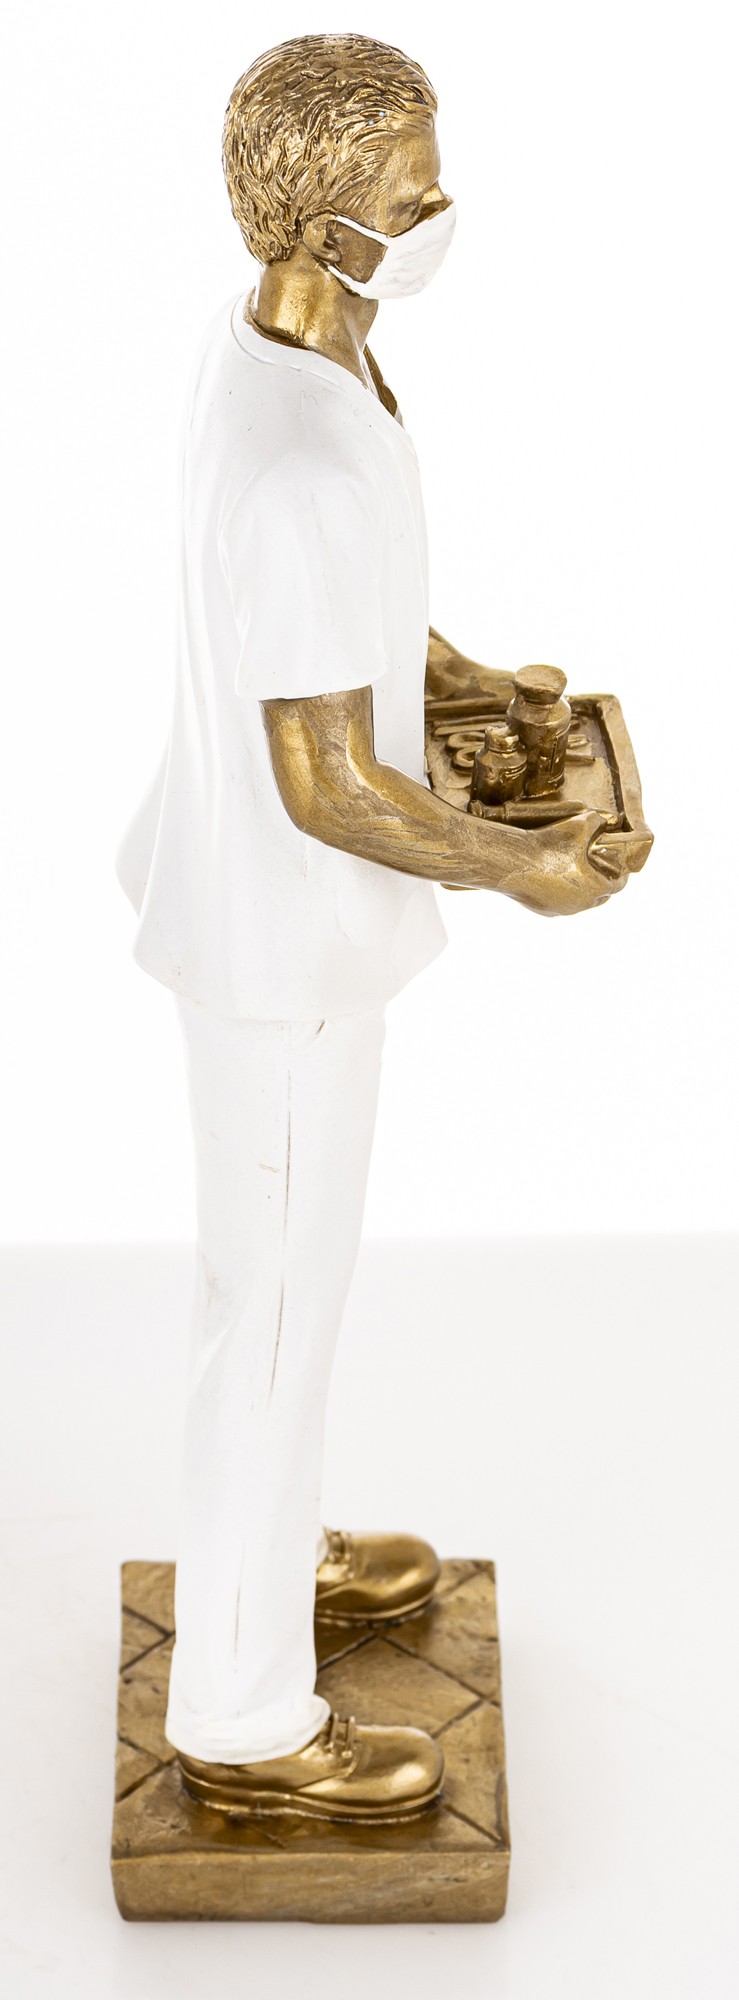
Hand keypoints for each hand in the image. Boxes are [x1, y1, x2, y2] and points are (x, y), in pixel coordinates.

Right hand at [498, 810, 628, 915]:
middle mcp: (581, 904)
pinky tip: (556, 881)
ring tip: (578, 875)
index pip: (618, 885)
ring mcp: (562, 910)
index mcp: (595, 887)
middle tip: (599, 871)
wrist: (513, 860)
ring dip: (582, 891)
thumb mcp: (579, 824)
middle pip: (601, 898)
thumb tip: (603, 821)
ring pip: (580, 903)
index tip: (618, 868)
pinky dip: (562, 895)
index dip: (620, 875)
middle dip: (602, 885)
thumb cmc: (549, 843)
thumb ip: (597, 821)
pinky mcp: (544, 911)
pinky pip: (560, 905)